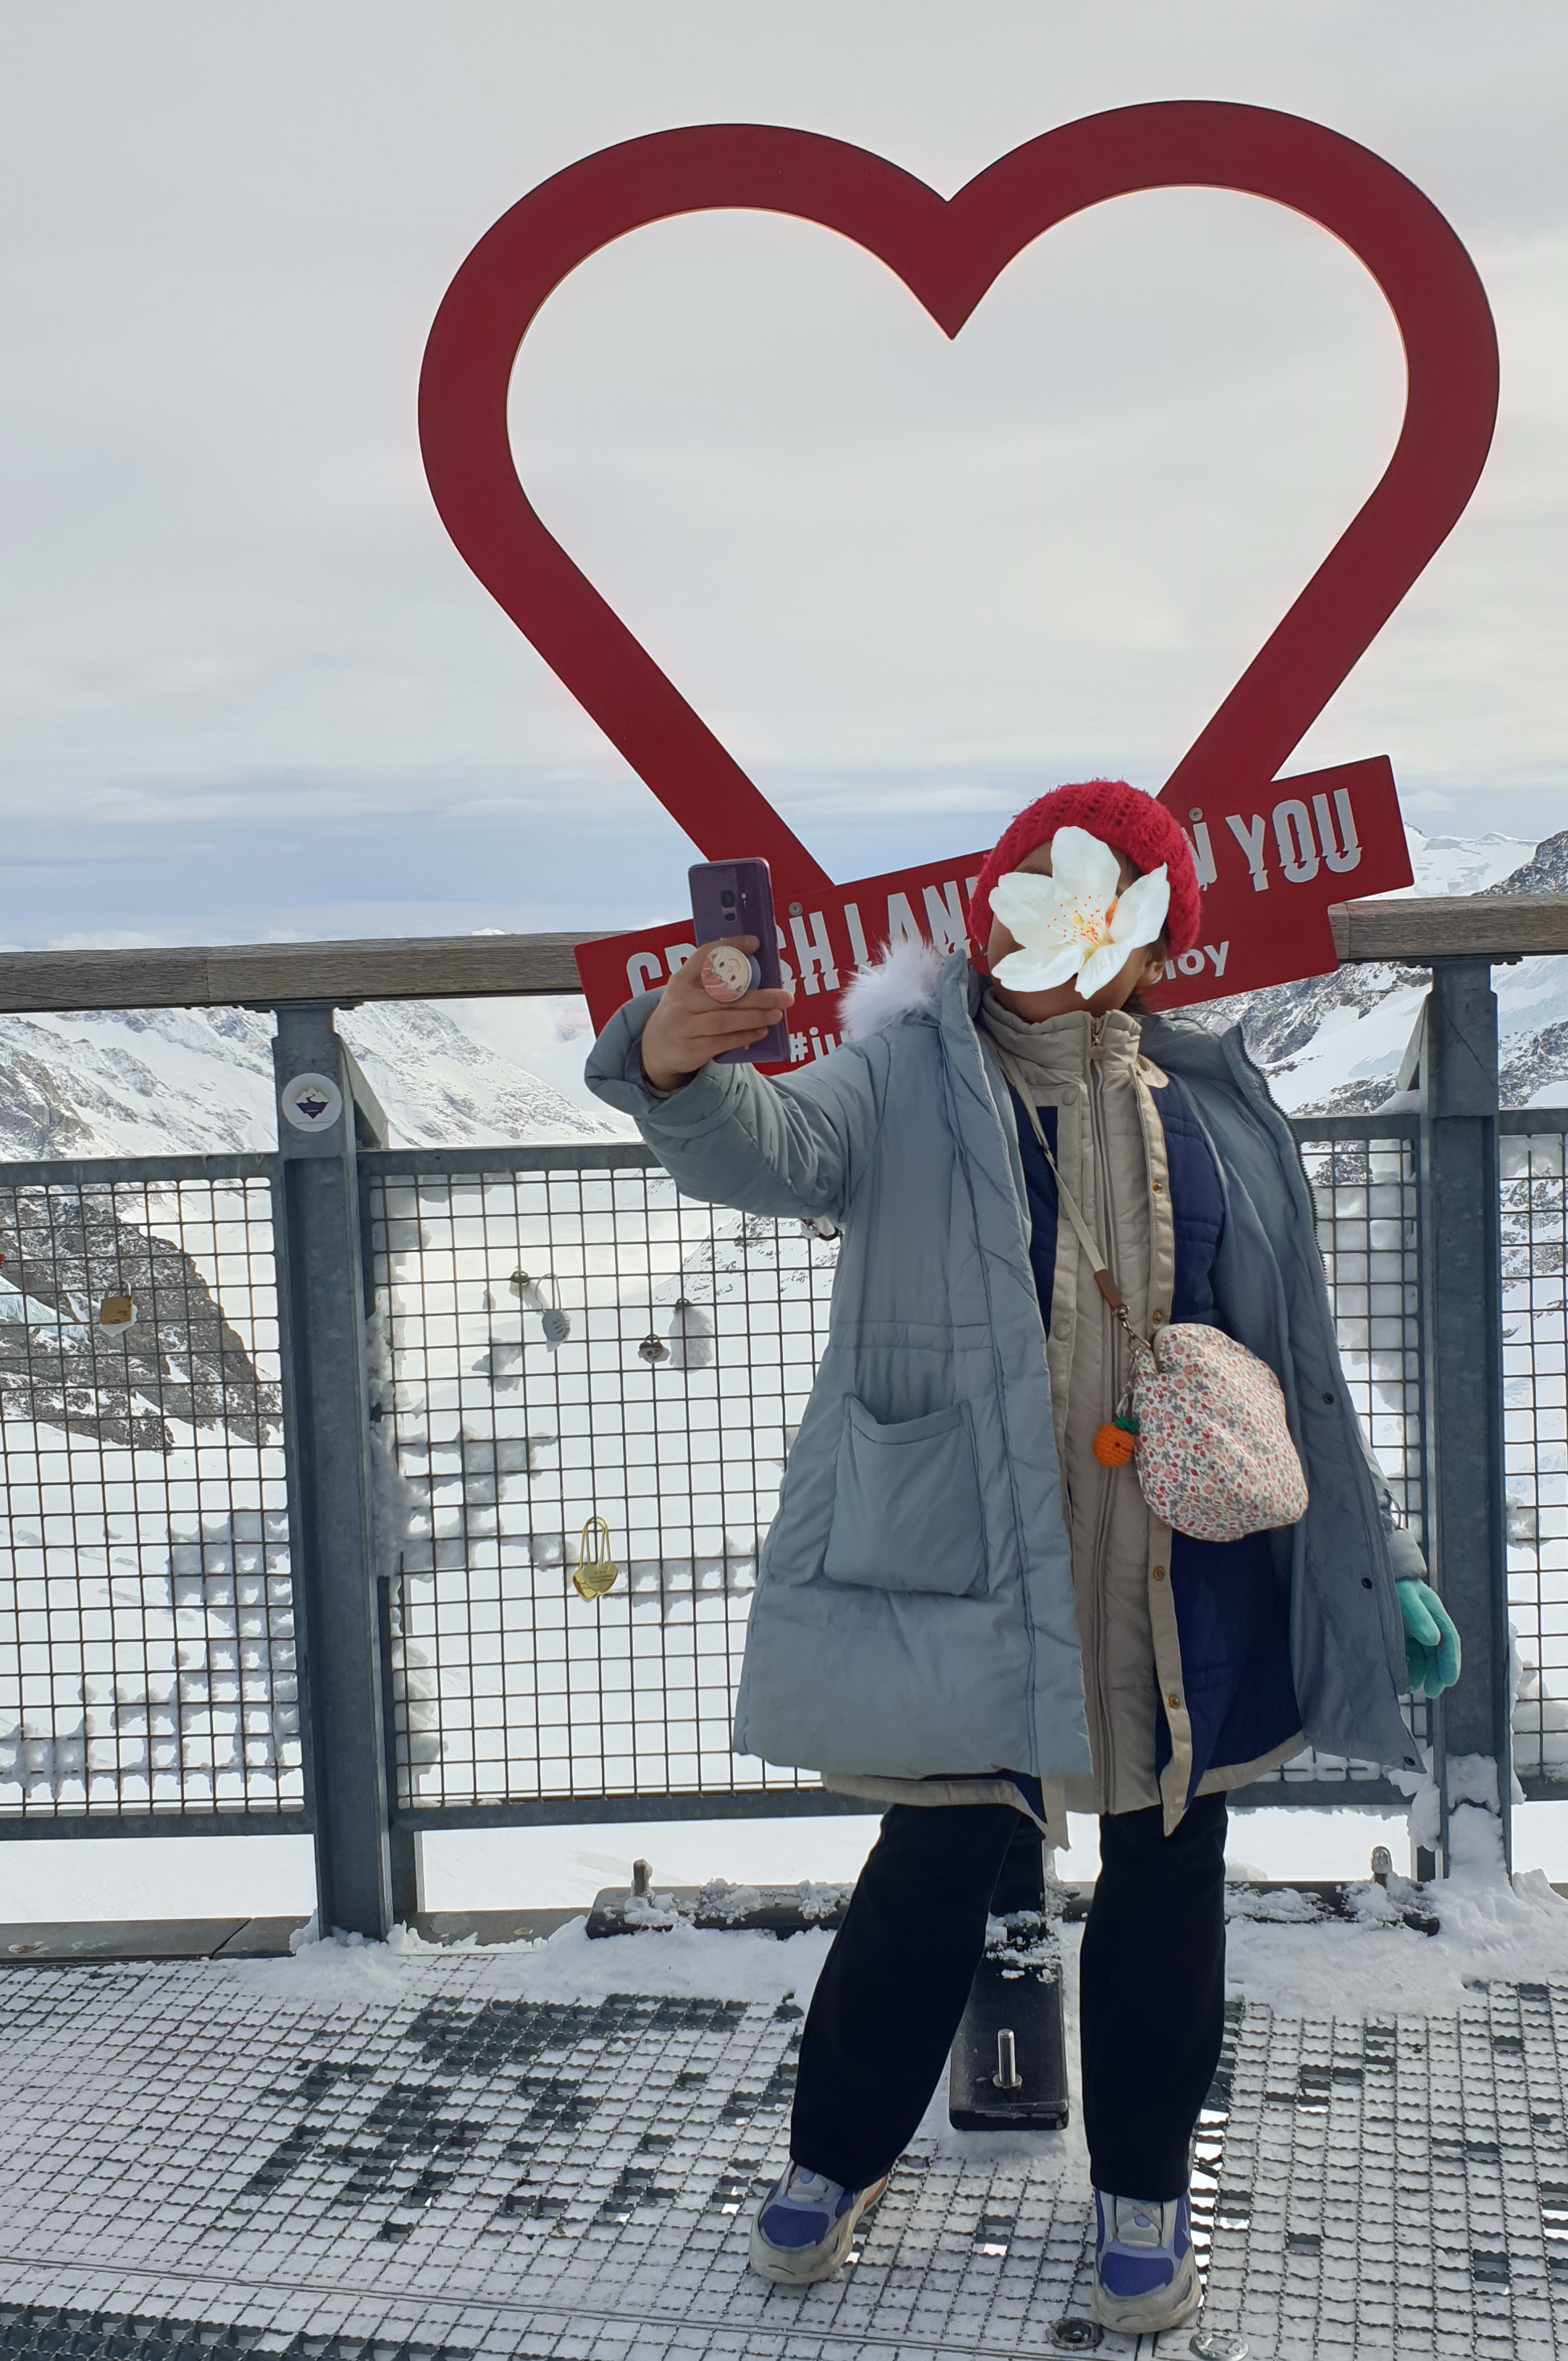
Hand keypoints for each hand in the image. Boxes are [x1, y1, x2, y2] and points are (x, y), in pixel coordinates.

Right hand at [638, 936, 794, 1092]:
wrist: (655, 1047)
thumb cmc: (683, 1014)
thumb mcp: (688, 993)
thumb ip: (714, 984)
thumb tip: (758, 979)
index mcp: (681, 980)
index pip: (704, 956)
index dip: (729, 947)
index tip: (754, 943)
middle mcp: (680, 1001)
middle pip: (723, 995)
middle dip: (758, 996)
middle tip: (783, 996)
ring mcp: (683, 1025)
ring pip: (725, 1019)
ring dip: (755, 1017)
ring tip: (776, 1014)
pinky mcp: (690, 1048)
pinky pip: (723, 1041)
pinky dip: (745, 1036)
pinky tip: (761, 1031)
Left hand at [1396, 1577, 1461, 1697]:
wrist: (1368, 1569)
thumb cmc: (1389, 1581)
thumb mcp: (1404, 1596)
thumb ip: (1418, 1616)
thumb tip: (1432, 1641)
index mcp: (1433, 1611)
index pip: (1448, 1639)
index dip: (1450, 1661)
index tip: (1449, 1681)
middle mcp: (1426, 1620)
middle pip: (1437, 1651)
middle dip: (1436, 1672)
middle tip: (1431, 1692)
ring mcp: (1411, 1626)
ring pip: (1422, 1654)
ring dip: (1421, 1671)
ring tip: (1412, 1687)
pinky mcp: (1397, 1630)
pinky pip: (1407, 1652)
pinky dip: (1407, 1665)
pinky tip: (1401, 1677)